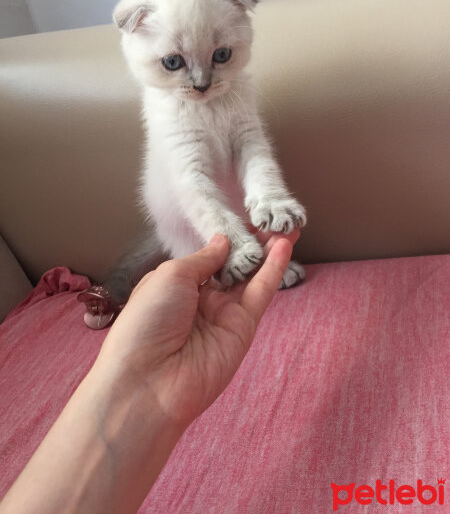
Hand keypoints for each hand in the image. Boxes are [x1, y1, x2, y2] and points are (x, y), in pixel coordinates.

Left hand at [96, 229, 299, 427]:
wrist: (149, 382)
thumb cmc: (147, 322)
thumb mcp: (170, 276)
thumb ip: (204, 258)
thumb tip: (223, 241)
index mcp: (177, 284)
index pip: (209, 256)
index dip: (227, 236)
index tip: (245, 215)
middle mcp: (202, 297)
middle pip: (234, 264)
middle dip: (253, 242)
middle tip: (274, 217)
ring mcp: (224, 313)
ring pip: (252, 276)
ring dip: (269, 251)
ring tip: (287, 224)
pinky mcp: (243, 328)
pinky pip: (260, 294)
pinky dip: (273, 270)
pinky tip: (283, 246)